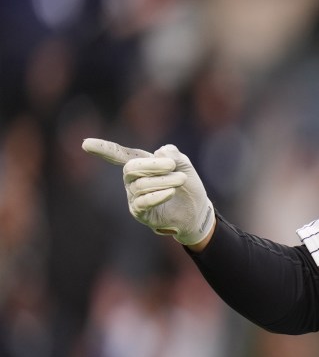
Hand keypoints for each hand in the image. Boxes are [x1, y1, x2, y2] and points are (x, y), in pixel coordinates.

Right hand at [82, 138, 214, 245]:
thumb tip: (161, 151)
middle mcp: (132, 180)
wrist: (196, 211)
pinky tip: (170, 192)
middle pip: (131, 168)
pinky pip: (143, 202)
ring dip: (163, 181)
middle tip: (172, 165)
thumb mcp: (184, 166)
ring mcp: (134, 197)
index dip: (104, 149)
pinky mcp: (140, 213)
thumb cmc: (187, 186)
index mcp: (141, 165)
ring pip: (140, 185)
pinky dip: (157, 196)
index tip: (85, 144)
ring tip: (181, 180)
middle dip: (151, 165)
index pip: (119, 155)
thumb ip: (174, 156)